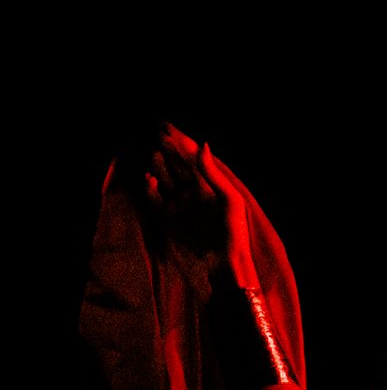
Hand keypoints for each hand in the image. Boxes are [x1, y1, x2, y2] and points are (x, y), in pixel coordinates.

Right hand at [142, 125, 258, 291]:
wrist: (225, 261)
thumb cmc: (234, 230)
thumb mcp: (228, 199)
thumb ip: (212, 173)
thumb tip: (203, 143)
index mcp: (210, 186)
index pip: (192, 159)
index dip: (181, 143)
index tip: (168, 128)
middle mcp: (193, 192)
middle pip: (176, 166)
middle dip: (168, 151)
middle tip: (158, 136)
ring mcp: (179, 204)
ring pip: (164, 179)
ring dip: (159, 166)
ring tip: (155, 154)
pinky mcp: (168, 218)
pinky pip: (155, 199)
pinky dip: (150, 188)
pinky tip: (150, 179)